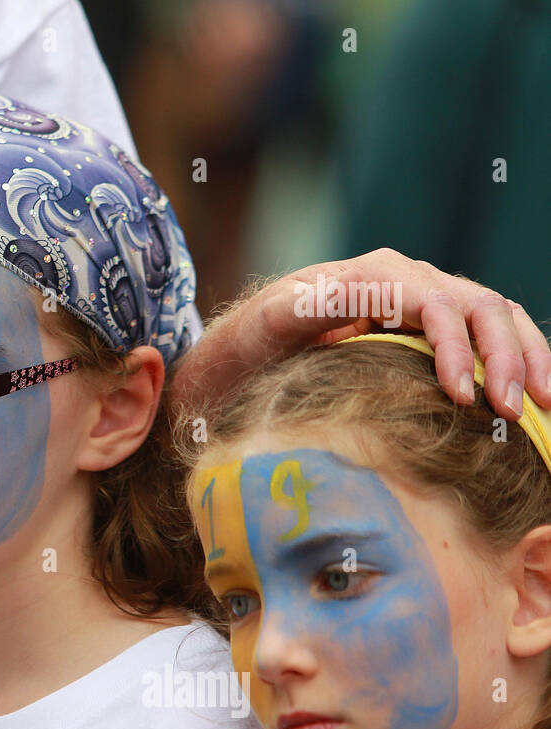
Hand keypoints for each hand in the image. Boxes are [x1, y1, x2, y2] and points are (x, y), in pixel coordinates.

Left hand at [170, 248, 550, 419]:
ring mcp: (427, 300)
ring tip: (538, 409)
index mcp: (373, 276)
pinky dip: (520, 361)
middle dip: (503, 358)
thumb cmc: (254, 341)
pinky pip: (492, 335)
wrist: (245, 350)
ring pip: (498, 317)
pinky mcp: (434, 328)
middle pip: (479, 306)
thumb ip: (304, 308)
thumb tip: (345, 297)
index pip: (435, 303)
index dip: (456, 348)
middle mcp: (408, 280)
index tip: (460, 397)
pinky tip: (534, 400)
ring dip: (526, 359)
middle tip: (511, 414)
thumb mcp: (269, 322)